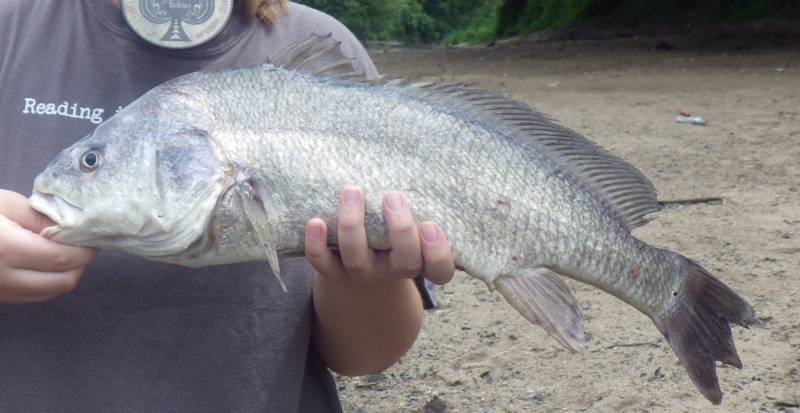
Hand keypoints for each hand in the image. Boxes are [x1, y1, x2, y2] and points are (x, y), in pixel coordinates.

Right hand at [0, 189, 96, 303]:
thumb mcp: (2, 204)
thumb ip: (40, 217)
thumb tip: (73, 226)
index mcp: (6, 249)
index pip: (63, 258)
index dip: (86, 249)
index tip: (95, 236)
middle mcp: (2, 278)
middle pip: (64, 281)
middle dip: (81, 263)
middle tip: (84, 244)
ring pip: (51, 293)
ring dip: (66, 274)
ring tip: (67, 252)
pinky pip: (33, 296)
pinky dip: (48, 283)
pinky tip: (46, 264)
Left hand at [304, 186, 454, 285]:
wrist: (361, 257)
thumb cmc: (394, 227)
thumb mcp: (412, 216)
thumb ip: (420, 200)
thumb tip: (418, 157)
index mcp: (421, 260)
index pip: (441, 270)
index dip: (439, 252)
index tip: (430, 224)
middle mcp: (395, 270)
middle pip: (405, 262)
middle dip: (401, 230)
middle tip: (394, 197)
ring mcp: (364, 273)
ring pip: (358, 259)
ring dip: (353, 224)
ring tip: (353, 190)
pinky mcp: (335, 272)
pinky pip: (324, 264)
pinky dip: (317, 245)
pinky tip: (315, 221)